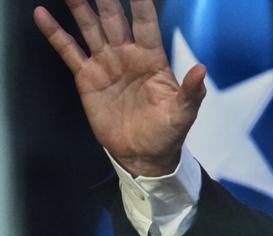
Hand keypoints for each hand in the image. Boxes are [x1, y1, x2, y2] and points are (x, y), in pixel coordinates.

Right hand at [33, 0, 205, 176]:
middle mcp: (127, 54)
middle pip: (113, 17)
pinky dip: (55, 32)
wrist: (143, 155)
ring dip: (79, 6)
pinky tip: (42, 14)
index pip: (146, 23)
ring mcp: (106, 63)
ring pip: (90, 26)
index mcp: (152, 58)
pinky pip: (68, 50)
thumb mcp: (183, 113)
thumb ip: (191, 91)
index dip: (140, 3)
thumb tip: (201, 69)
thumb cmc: (167, 132)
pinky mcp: (87, 76)